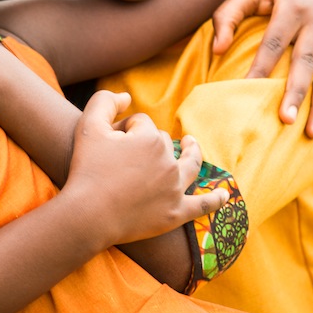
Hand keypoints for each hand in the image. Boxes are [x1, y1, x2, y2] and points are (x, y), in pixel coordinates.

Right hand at [63, 90, 227, 246]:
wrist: (88, 216)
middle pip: (162, 143)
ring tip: (192, 145)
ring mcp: (175, 189)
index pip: (141, 124)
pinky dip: (215, 200)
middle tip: (121, 158)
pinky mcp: (176, 214)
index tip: (107, 144)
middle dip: (146, 144)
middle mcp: (169, 161)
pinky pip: (202, 205)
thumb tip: (127, 97)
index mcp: (151, 138)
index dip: (123, 130)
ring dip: (193, 153)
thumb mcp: (88, 126)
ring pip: (190, 164)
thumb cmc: (86, 170)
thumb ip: (105, 101)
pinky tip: (225, 195)